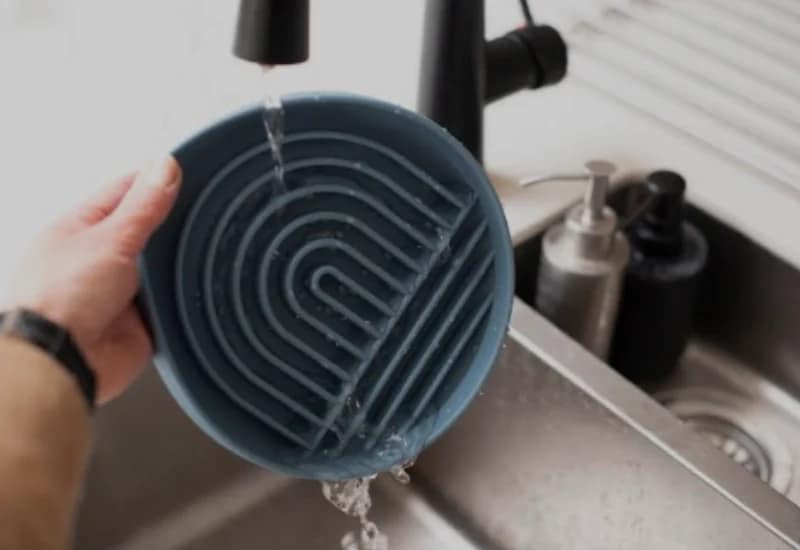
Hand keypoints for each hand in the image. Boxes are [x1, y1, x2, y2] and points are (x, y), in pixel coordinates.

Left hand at [2, 156, 181, 403]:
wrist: (63, 361)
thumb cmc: (60, 300)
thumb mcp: (110, 238)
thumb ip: (144, 205)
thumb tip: (164, 166)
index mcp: (82, 228)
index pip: (126, 191)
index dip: (157, 180)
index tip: (187, 171)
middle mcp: (101, 257)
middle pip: (149, 229)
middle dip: (173, 225)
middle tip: (201, 213)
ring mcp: (121, 289)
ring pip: (164, 266)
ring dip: (178, 264)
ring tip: (202, 250)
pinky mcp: (141, 320)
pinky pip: (172, 301)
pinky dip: (183, 296)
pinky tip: (197, 287)